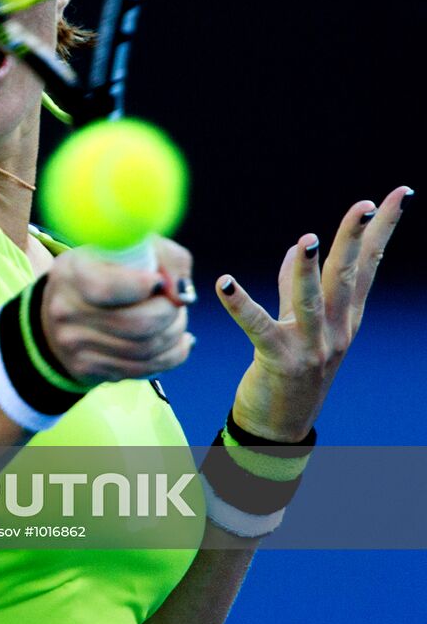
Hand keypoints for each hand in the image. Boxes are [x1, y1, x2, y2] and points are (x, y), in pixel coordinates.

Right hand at [41, 238, 195, 383]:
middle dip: (170, 313)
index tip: (159, 280)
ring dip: (174, 333)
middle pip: (137, 324)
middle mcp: (67, 310)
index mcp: (72, 272)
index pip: (109, 288)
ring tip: (176, 318)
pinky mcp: (87, 368)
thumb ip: (165, 257)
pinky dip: (171, 355)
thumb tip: (182, 293)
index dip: (144, 286)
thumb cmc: (107, 270)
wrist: (65, 307)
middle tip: (176, 303)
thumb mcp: (130, 248)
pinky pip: (143, 369)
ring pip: (145, 350)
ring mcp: (75, 344)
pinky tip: (177, 341)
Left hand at [216, 186, 412, 441]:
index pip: (369, 264)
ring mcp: (311, 348)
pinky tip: (223, 282)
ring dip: (307, 269)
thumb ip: (296, 286)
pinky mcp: (279, 361)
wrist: (280, 429)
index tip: (399, 194)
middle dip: (356, 239)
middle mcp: (337, 330)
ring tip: (305, 240)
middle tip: (365, 204)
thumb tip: (296, 249)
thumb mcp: (300, 323)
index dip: (383, 228)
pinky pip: (257, 327)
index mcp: (346, 316)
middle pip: (348, 276)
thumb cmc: (291, 368)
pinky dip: (240, 304)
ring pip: (311, 301)